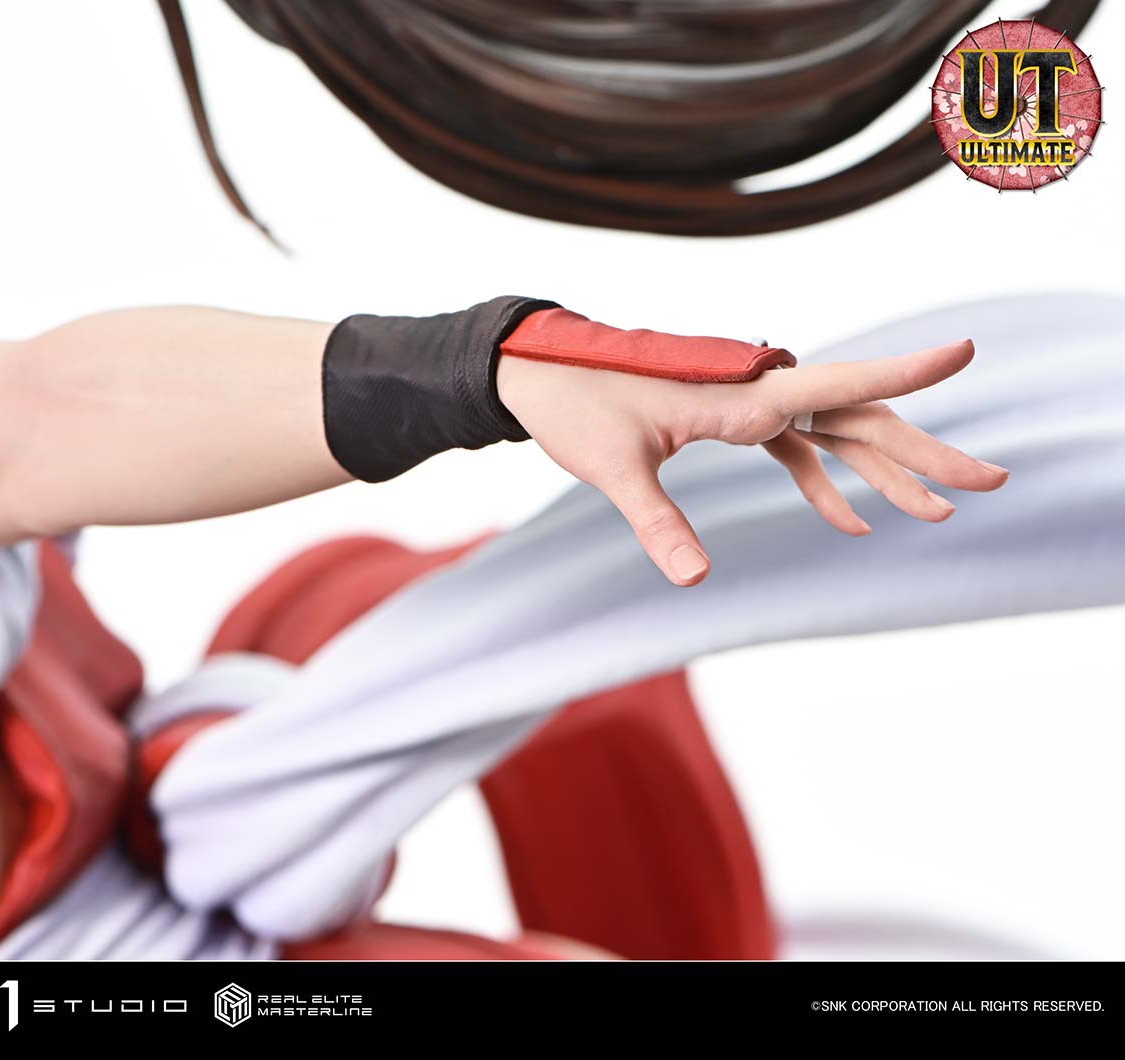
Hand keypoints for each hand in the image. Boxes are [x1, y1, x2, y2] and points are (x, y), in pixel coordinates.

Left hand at [496, 339, 1007, 586]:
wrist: (537, 371)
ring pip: (834, 432)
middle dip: (925, 451)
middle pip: (858, 416)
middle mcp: (754, 390)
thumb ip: (657, 522)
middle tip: (991, 480)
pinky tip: (851, 521)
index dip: (905, 371)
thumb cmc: (574, 404)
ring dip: (886, 470)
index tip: (964, 353)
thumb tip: (694, 581)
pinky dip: (824, 481)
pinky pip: (794, 447)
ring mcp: (745, 403)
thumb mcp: (613, 467)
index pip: (837, 382)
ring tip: (942, 510)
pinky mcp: (728, 418)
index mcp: (739, 392)